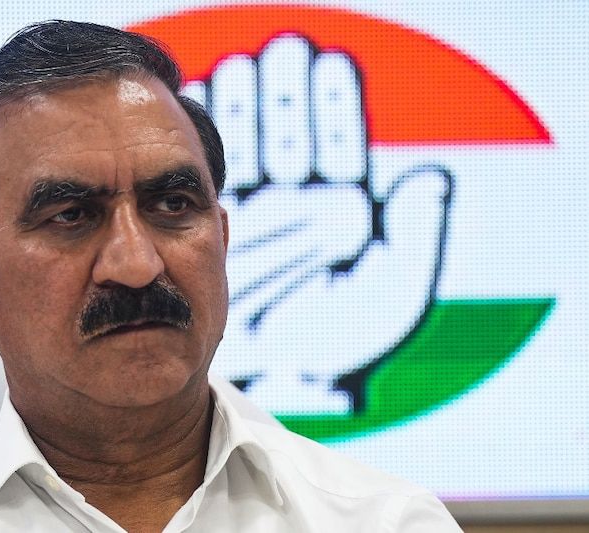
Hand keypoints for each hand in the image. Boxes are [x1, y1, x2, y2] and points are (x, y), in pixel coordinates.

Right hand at [187, 35, 451, 413]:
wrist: (290, 372)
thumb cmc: (345, 339)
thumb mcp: (393, 294)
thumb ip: (418, 237)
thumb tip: (429, 178)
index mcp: (347, 211)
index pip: (337, 148)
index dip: (333, 107)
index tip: (327, 65)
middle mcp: (306, 205)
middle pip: (295, 137)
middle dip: (288, 93)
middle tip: (283, 49)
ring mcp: (269, 214)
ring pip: (260, 152)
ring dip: (253, 106)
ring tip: (245, 67)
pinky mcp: (233, 228)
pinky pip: (230, 183)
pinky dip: (223, 147)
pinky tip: (215, 113)